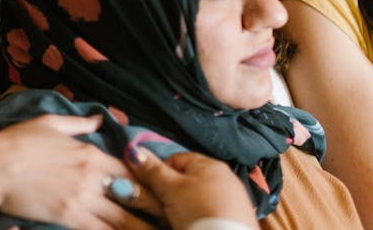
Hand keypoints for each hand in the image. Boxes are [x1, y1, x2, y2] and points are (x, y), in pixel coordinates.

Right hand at [0, 114, 162, 229]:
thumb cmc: (17, 141)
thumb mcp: (50, 123)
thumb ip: (79, 123)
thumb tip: (99, 119)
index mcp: (89, 153)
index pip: (130, 170)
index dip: (149, 182)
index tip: (163, 191)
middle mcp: (91, 177)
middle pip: (134, 197)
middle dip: (155, 209)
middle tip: (171, 217)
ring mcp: (81, 199)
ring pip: (122, 219)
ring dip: (141, 226)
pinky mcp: (68, 217)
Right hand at [125, 147, 257, 229]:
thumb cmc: (197, 210)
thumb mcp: (170, 189)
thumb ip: (151, 169)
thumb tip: (133, 150)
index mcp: (209, 163)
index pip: (174, 160)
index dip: (159, 175)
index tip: (155, 193)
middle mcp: (225, 176)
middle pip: (187, 179)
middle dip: (173, 193)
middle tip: (166, 209)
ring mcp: (235, 197)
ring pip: (199, 197)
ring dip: (187, 206)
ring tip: (180, 220)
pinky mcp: (239, 216)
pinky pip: (212, 210)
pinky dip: (202, 216)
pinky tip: (197, 225)